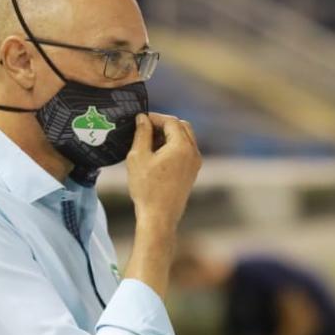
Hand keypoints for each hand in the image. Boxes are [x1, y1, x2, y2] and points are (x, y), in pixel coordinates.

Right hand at [126, 113, 201, 233]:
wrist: (159, 216)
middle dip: (164, 124)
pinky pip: (186, 150)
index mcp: (182, 146)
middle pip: (182, 126)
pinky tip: (157, 154)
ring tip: (149, 142)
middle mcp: (193, 152)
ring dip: (169, 135)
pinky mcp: (192, 172)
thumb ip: (141, 133)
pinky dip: (174, 146)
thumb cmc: (147, 188)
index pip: (171, 121)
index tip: (140, 119)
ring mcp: (195, 163)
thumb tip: (143, 118)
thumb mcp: (138, 156)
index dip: (155, 117)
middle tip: (146, 128)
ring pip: (185, 138)